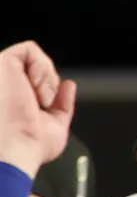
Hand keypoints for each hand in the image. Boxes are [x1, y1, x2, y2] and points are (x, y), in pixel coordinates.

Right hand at [0, 41, 77, 177]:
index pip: (36, 81)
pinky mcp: (1, 62)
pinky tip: (36, 89)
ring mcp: (2, 74)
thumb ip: (63, 104)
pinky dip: (42, 69)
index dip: (49, 89)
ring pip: (36, 58)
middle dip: (49, 85)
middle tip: (42, 104)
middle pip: (38, 69)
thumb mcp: (55, 125)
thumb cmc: (30, 145)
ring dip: (47, 80)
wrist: (17, 148)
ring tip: (38, 99)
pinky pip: (30, 49)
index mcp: (14, 98)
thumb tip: (69, 85)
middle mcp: (6, 85)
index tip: (48, 106)